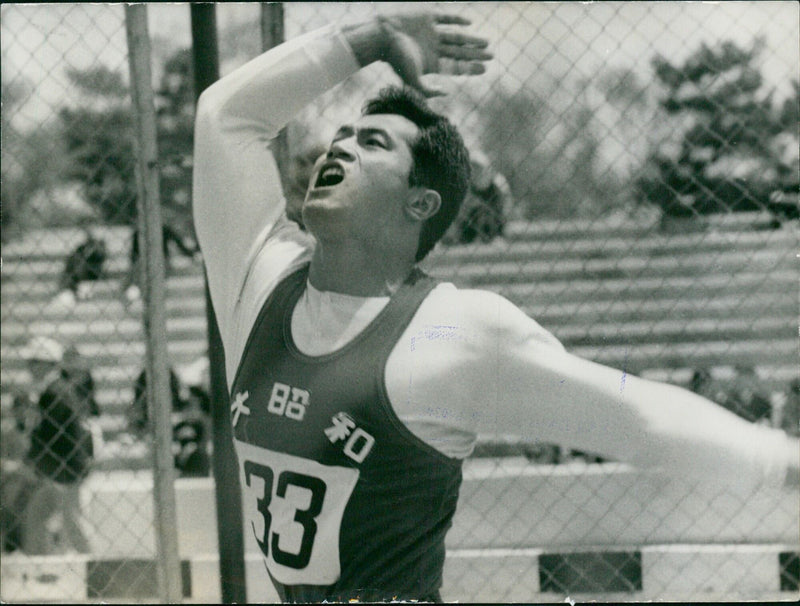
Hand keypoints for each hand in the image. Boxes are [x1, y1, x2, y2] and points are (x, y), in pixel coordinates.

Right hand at [346, 12, 491, 96]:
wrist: (382, 36)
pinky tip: (469, 24)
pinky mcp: (426, 17)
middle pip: (459, 52)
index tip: (485, 69)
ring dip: (471, 39)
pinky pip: (445, 18)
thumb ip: (428, 91)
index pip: (456, 66)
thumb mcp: (413, 80)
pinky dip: (457, 20)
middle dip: (476, 54)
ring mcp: (431, 32)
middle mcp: (433, 48)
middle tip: (492, 55)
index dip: (471, 67)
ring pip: (456, 36)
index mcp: (431, 62)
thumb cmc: (396, 59)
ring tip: (487, 42)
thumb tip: (447, 93)